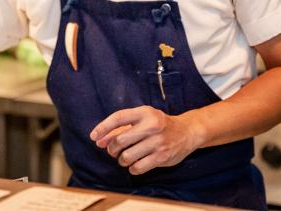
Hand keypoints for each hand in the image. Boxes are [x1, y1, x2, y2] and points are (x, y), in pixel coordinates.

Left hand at [90, 106, 205, 174]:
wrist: (187, 131)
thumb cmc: (159, 124)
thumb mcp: (141, 120)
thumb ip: (120, 129)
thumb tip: (99, 141)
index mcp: (144, 112)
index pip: (118, 118)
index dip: (103, 127)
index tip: (93, 137)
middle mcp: (151, 125)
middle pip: (120, 140)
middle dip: (112, 148)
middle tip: (113, 150)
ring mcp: (158, 142)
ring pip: (127, 156)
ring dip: (121, 160)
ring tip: (125, 158)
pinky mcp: (162, 156)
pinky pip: (137, 167)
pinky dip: (132, 168)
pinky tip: (135, 164)